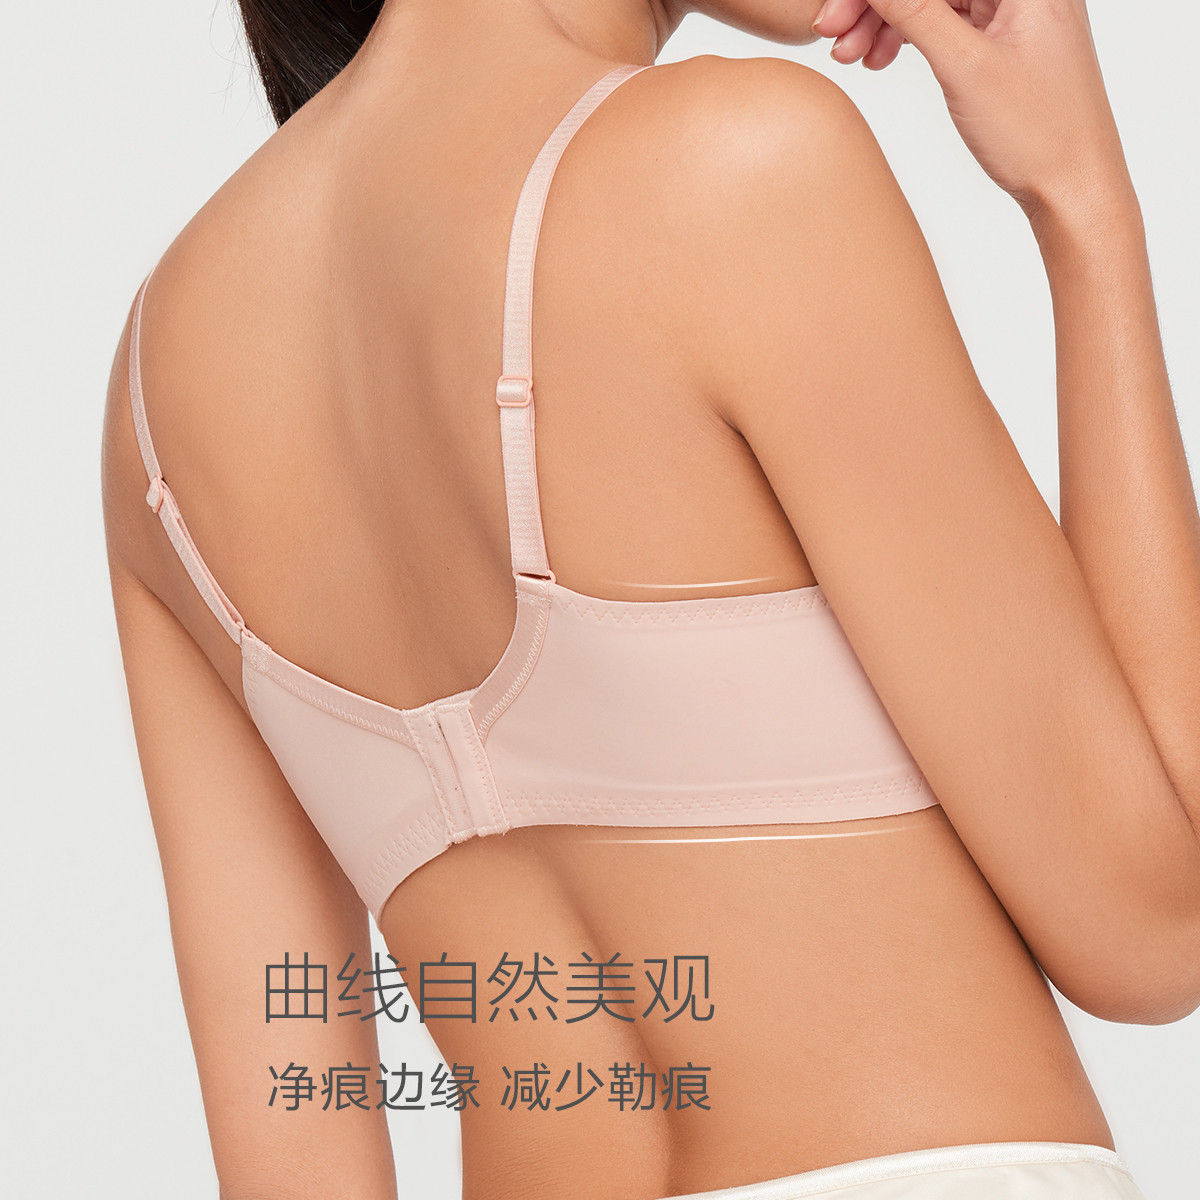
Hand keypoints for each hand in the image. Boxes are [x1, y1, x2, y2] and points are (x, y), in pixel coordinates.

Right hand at [812, 0, 1130, 219]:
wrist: (1073, 185)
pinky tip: (880, 59)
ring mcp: (1014, 11)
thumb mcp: (964, 64)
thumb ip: (916, 11)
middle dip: (878, 2)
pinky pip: (946, 21)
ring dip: (887, 21)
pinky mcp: (1003, 40)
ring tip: (851, 57)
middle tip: (833, 31)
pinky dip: (909, 37)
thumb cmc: (1040, 130)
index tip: (838, 7)